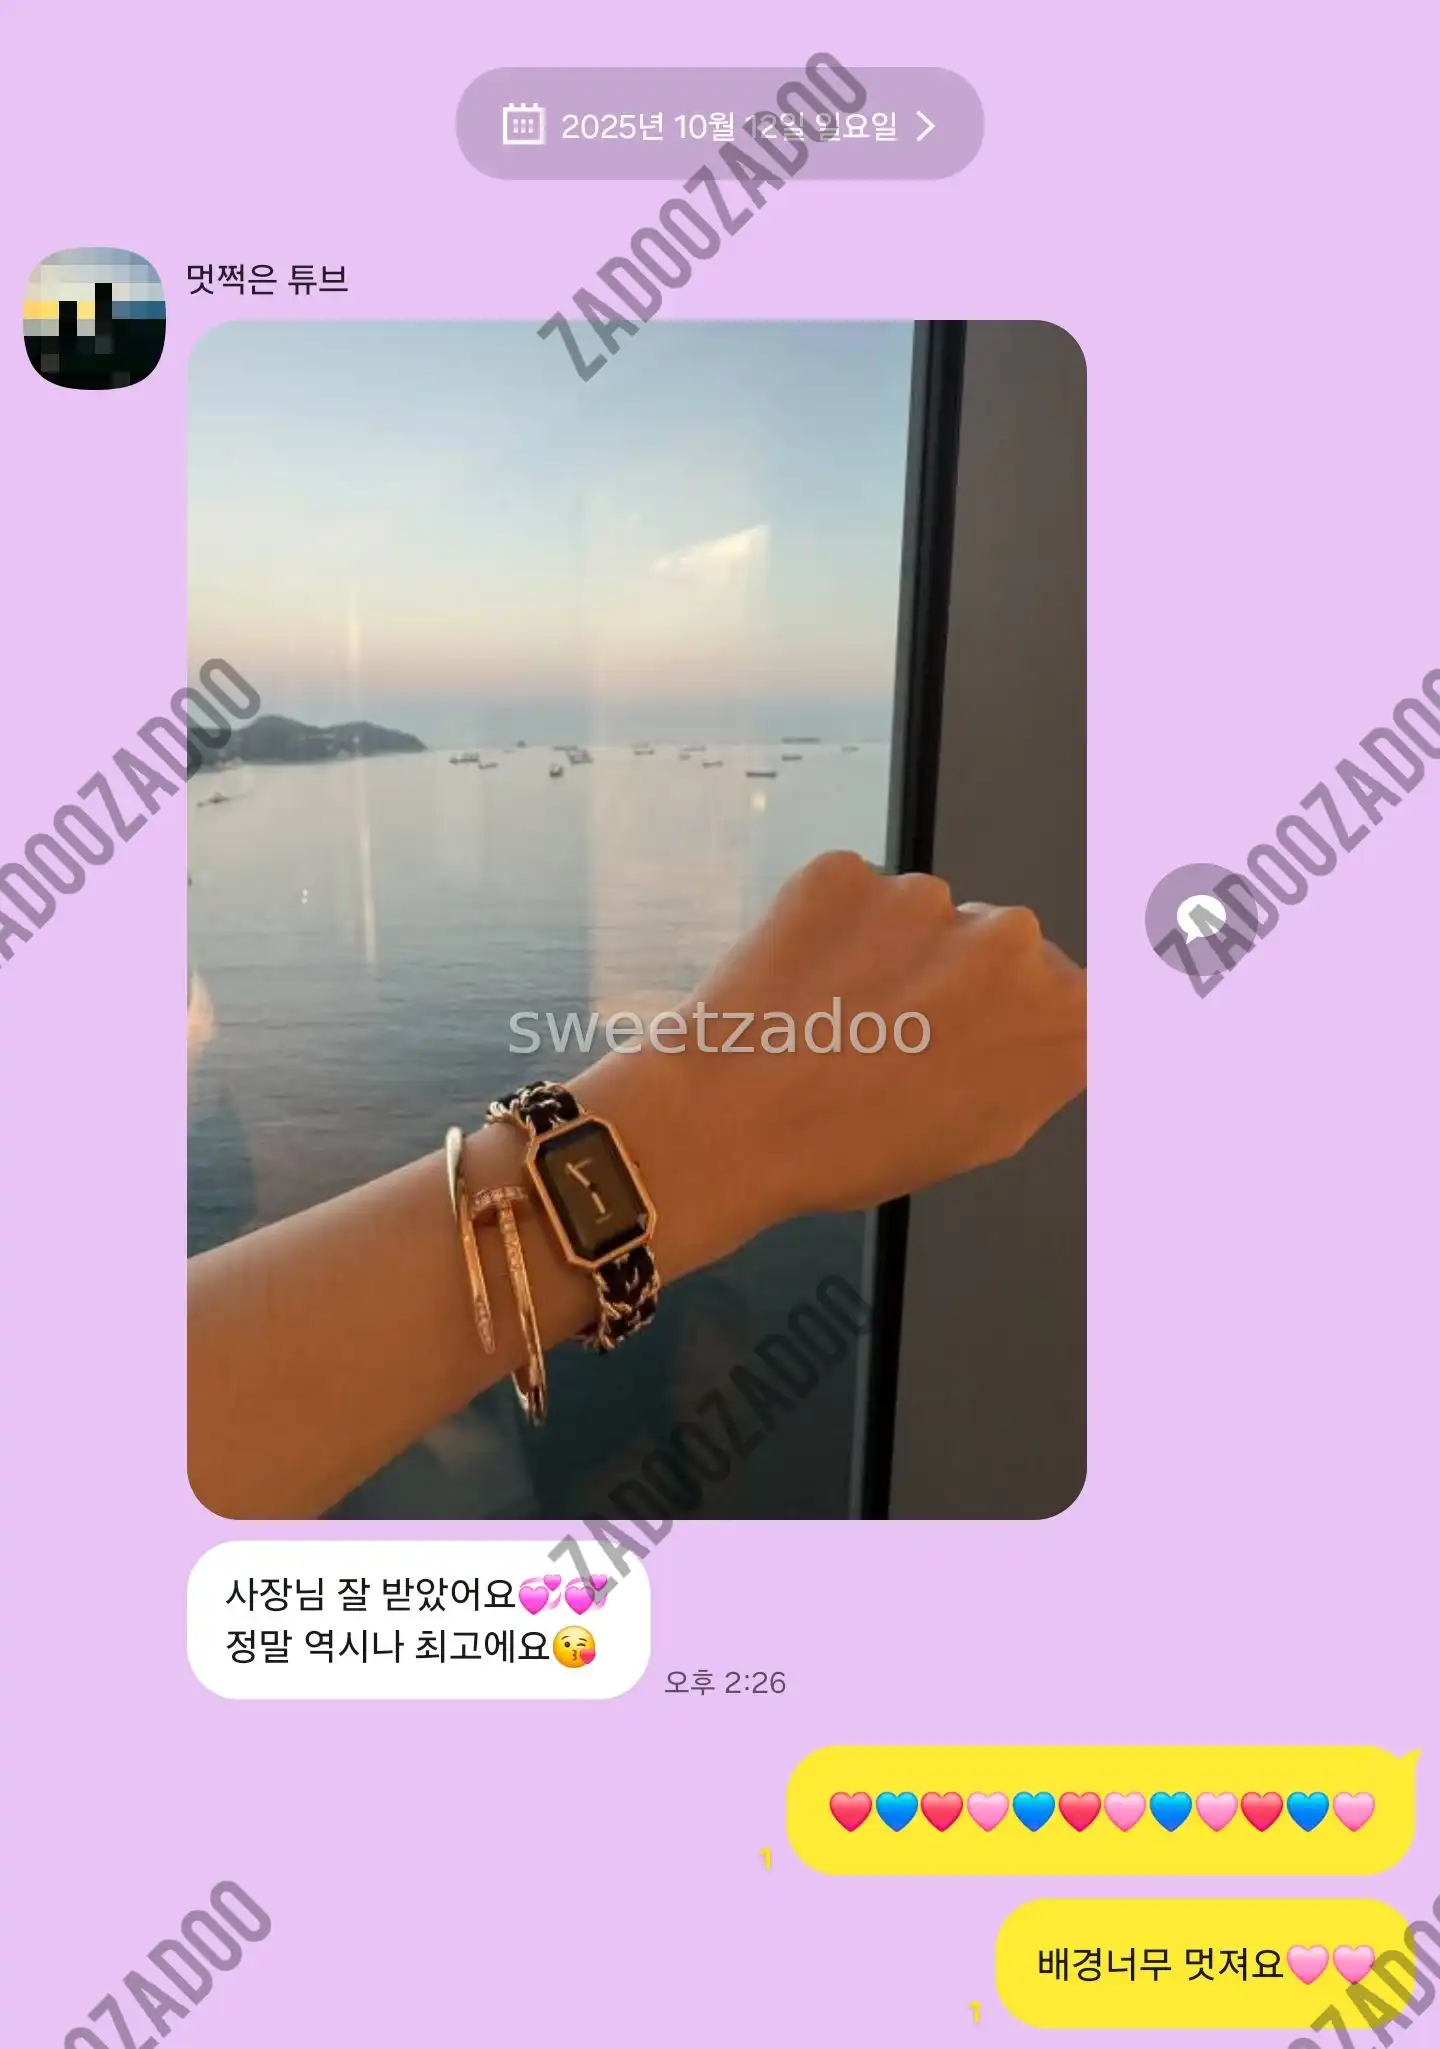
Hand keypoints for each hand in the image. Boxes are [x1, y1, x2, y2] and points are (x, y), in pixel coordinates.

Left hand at [577, 851, 1085, 1276]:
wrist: (728, 1124)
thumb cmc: (856, 1148)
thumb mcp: (982, 1133)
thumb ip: (1037, 1064)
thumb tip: (1051, 1024)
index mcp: (1062, 1012)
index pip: (1065, 993)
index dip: (1013, 1019)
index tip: (973, 1037)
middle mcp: (1011, 939)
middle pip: (998, 945)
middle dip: (957, 980)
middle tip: (896, 1037)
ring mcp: (926, 896)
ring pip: (922, 918)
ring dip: (891, 954)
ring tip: (837, 1021)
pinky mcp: (847, 873)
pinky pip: (854, 899)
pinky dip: (831, 932)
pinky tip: (800, 988)